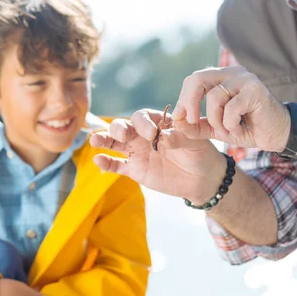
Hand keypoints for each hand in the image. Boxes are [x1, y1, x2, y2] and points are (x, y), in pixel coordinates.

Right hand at [90, 109, 226, 203]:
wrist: (201, 179)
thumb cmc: (200, 153)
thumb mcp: (195, 141)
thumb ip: (180, 135)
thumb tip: (164, 136)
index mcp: (157, 123)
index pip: (142, 117)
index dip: (143, 123)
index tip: (152, 134)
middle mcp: (143, 135)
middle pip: (123, 126)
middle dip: (119, 128)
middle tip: (123, 135)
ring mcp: (137, 152)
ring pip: (115, 143)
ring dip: (104, 140)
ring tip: (95, 141)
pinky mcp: (134, 169)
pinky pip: (116, 165)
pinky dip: (106, 163)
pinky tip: (98, 160)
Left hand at [171, 66, 290, 151]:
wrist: (276, 134)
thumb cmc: (246, 128)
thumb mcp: (215, 128)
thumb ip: (195, 126)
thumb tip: (175, 122)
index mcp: (221, 78)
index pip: (192, 80)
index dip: (182, 100)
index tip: (179, 118)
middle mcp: (232, 73)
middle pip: (197, 79)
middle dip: (190, 103)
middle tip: (192, 121)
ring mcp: (245, 79)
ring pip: (214, 97)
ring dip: (216, 120)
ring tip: (228, 129)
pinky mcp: (256, 90)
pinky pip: (230, 108)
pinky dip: (230, 124)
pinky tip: (240, 127)